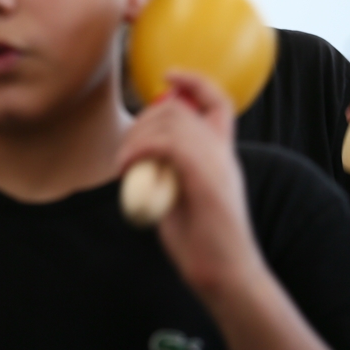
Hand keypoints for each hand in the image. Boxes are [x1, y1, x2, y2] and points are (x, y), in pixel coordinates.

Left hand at [118, 72, 265, 303]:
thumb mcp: (179, 195)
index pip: (218, 102)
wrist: (225, 273)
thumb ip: (167, 171)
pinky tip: (126, 168)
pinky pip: (168, 144)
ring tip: (124, 165)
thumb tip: (138, 155)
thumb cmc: (200, 242)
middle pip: (179, 109)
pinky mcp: (206, 180)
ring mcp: (217, 165)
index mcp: (222, 155)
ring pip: (171, 122)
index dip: (194, 81)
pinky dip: (139, 149)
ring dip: (136, 137)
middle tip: (126, 152)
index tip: (169, 75)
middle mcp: (223, 154)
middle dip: (142, 120)